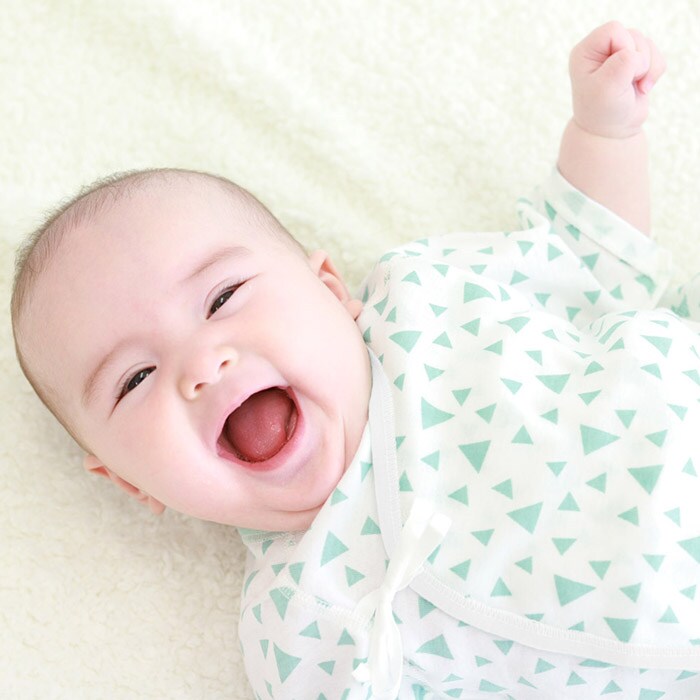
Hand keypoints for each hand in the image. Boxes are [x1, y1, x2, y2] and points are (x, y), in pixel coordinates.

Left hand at [569, 21, 665, 138]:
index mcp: (585, 52)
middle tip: (626, 83)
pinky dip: (655, 72)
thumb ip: (622, 63)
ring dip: (648, 68)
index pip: (613, 29)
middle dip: (638, 61)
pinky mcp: (635, 62)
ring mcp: (618, 54)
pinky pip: (656, 54)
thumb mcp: (607, 88)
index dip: (624, 48)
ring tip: (636, 87)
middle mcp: (600, 50)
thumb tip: (636, 55)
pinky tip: (642, 88)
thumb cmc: (603, 111)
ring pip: (647, 44)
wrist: (611, 132)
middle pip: (634, 35)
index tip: (616, 73)